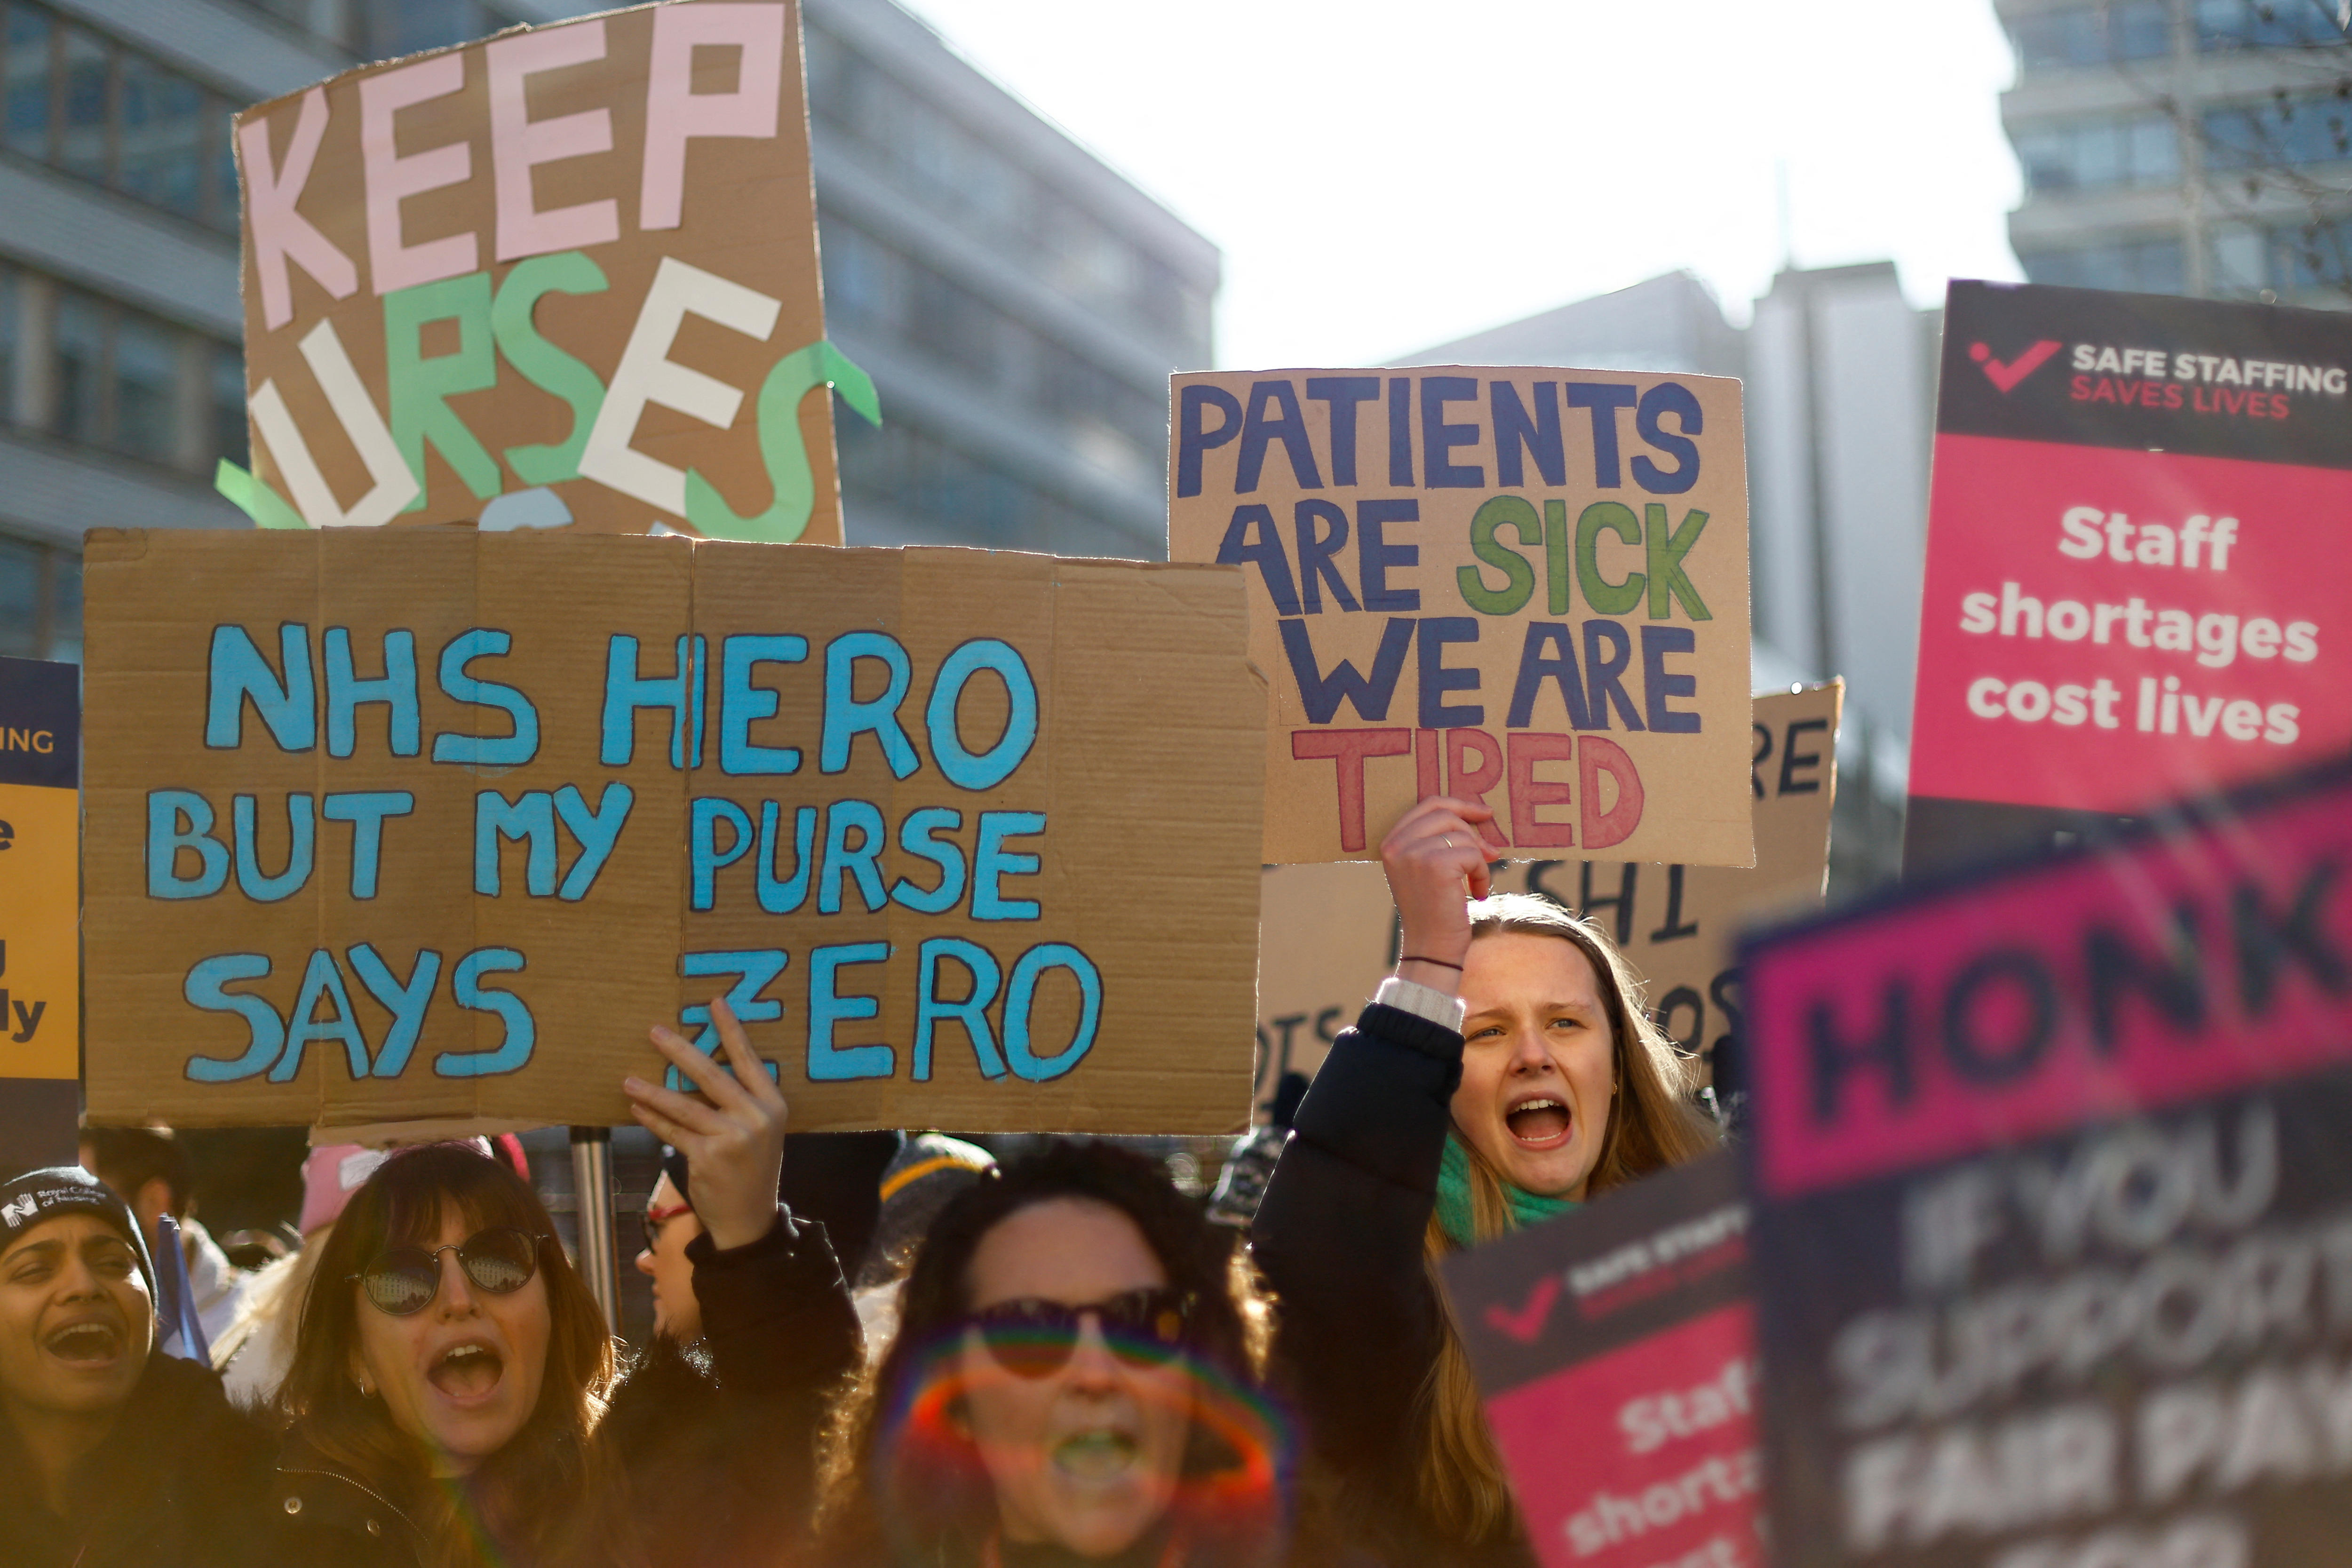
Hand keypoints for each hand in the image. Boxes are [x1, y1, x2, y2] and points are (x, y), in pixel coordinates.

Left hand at [623, 998, 787, 1251]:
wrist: (749, 1218)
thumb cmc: (751, 1167)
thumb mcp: (760, 1130)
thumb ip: (740, 1101)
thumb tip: (698, 1068)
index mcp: (772, 1105)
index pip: (749, 1059)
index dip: (731, 1030)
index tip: (714, 1003)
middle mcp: (755, 1117)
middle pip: (712, 1075)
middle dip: (680, 1051)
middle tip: (655, 1032)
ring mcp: (731, 1138)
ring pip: (685, 1105)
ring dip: (653, 1090)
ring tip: (629, 1078)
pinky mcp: (707, 1157)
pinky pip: (673, 1132)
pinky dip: (652, 1119)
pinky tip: (635, 1107)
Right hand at [1380, 795, 1502, 991]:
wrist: (1430, 949)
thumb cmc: (1434, 912)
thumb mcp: (1428, 870)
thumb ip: (1438, 841)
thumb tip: (1479, 816)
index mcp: (1390, 844)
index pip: (1428, 805)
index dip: (1459, 805)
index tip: (1484, 813)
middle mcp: (1396, 846)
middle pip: (1446, 815)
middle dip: (1473, 833)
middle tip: (1491, 854)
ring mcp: (1413, 854)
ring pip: (1462, 836)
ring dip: (1478, 859)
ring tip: (1475, 883)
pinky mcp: (1435, 865)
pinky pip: (1472, 854)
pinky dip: (1481, 873)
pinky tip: (1476, 893)